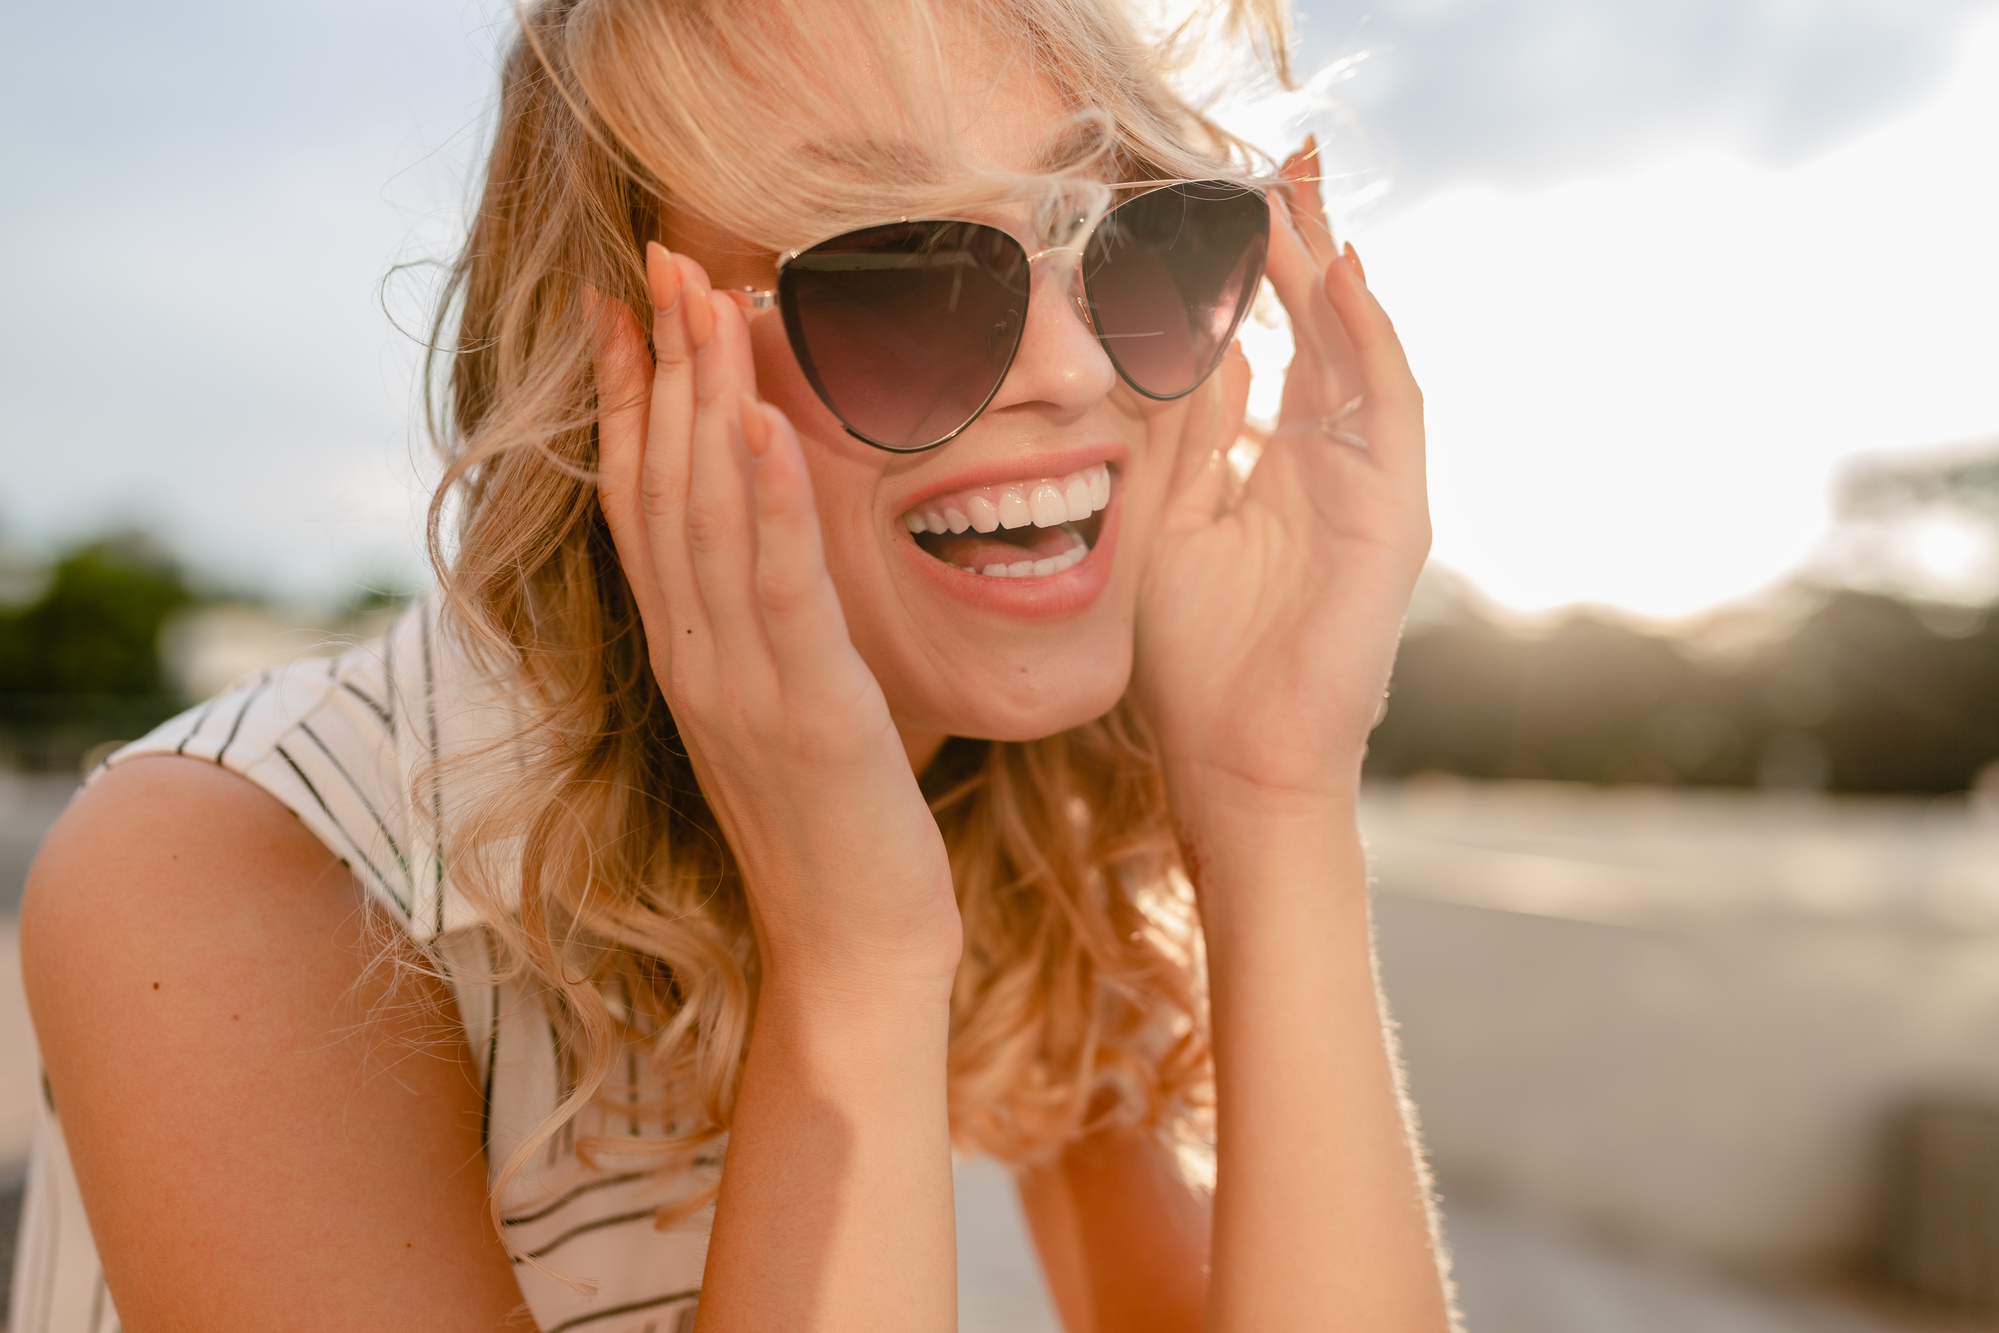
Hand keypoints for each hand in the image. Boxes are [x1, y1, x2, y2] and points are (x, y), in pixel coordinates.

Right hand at [591, 244, 960, 1001]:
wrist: (849, 956)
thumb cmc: (831, 833)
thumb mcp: (785, 713)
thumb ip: (766, 632)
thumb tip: (777, 554)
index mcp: (687, 656)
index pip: (640, 503)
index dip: (628, 400)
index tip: (622, 307)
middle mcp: (694, 660)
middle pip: (662, 487)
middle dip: (661, 366)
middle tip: (657, 257)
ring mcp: (741, 688)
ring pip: (710, 521)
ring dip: (709, 404)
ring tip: (706, 302)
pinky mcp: (810, 715)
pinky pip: (780, 592)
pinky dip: (771, 505)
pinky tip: (766, 427)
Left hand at [1132, 144, 1431, 812]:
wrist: (1236, 756)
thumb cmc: (1198, 657)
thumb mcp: (1176, 518)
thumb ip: (1194, 436)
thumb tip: (1200, 348)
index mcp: (1283, 464)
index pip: (1281, 342)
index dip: (1261, 271)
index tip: (1233, 199)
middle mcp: (1335, 463)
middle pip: (1326, 328)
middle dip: (1306, 244)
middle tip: (1284, 160)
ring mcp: (1371, 485)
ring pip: (1355, 352)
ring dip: (1328, 272)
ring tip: (1295, 197)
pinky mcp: (1395, 514)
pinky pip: (1389, 408)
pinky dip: (1368, 339)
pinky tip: (1342, 275)